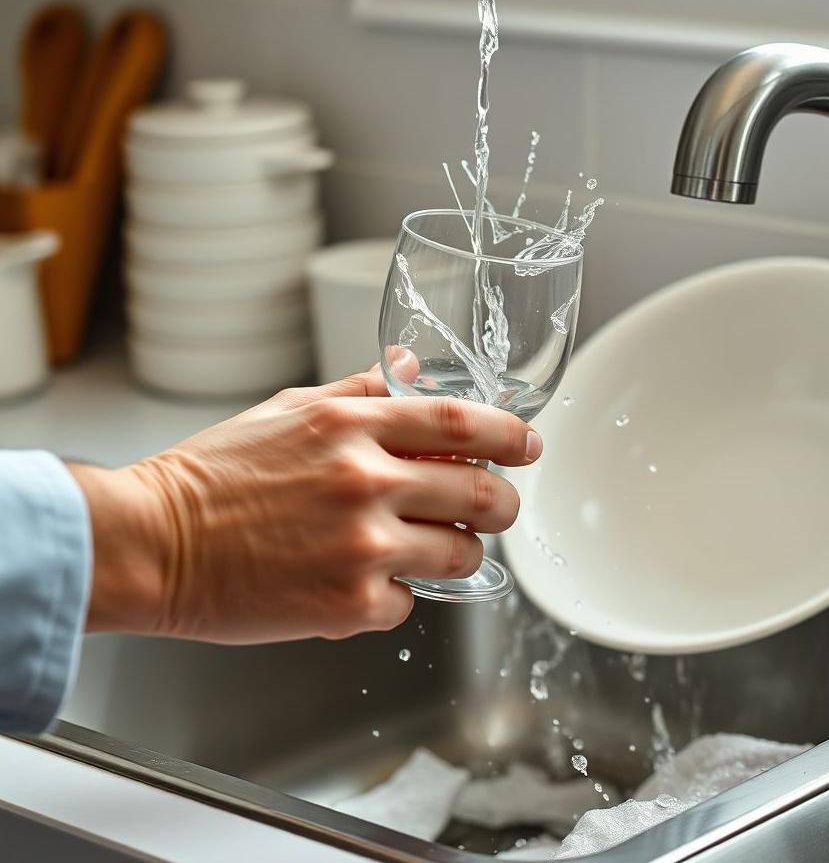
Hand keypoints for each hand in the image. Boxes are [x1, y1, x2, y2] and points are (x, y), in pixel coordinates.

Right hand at [72, 364, 541, 642]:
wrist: (153, 542)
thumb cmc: (214, 475)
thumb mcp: (290, 411)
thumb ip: (360, 392)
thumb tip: (411, 370)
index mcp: (352, 427)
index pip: (462, 424)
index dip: (510, 435)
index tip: (529, 445)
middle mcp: (366, 482)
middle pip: (481, 494)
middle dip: (502, 504)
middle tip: (496, 508)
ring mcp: (362, 546)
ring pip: (461, 555)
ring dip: (457, 553)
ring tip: (427, 550)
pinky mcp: (348, 605)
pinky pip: (409, 602)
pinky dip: (396, 594)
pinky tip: (359, 582)